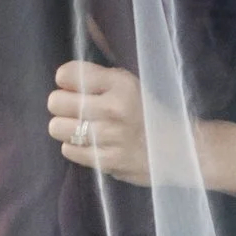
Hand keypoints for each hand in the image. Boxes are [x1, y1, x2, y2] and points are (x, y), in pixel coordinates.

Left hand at [49, 61, 160, 185]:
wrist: (180, 148)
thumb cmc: (150, 112)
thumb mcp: (130, 85)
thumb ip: (99, 79)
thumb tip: (63, 81)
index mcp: (120, 83)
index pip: (67, 74)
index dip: (66, 80)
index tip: (75, 87)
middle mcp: (113, 108)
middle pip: (55, 102)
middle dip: (61, 105)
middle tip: (75, 109)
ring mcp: (109, 137)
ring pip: (57, 128)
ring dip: (66, 127)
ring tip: (82, 127)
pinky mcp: (107, 161)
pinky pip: (69, 150)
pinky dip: (76, 147)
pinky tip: (91, 143)